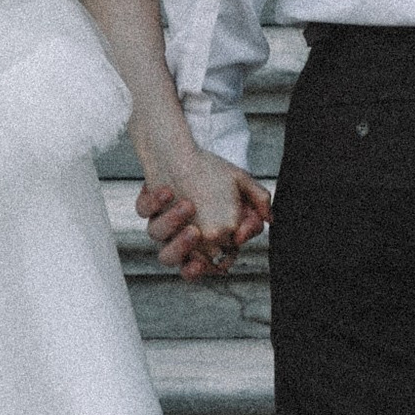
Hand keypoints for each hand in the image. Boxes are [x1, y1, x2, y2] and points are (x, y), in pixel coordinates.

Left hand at [136, 149, 271, 278]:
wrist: (187, 150)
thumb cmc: (215, 172)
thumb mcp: (241, 183)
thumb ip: (259, 200)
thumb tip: (269, 219)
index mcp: (206, 241)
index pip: (212, 263)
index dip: (218, 262)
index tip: (229, 247)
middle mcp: (181, 238)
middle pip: (178, 263)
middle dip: (185, 255)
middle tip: (196, 234)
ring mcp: (163, 223)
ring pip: (157, 240)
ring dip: (172, 226)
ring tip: (188, 206)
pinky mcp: (148, 205)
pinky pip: (145, 210)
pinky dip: (155, 202)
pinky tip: (169, 191)